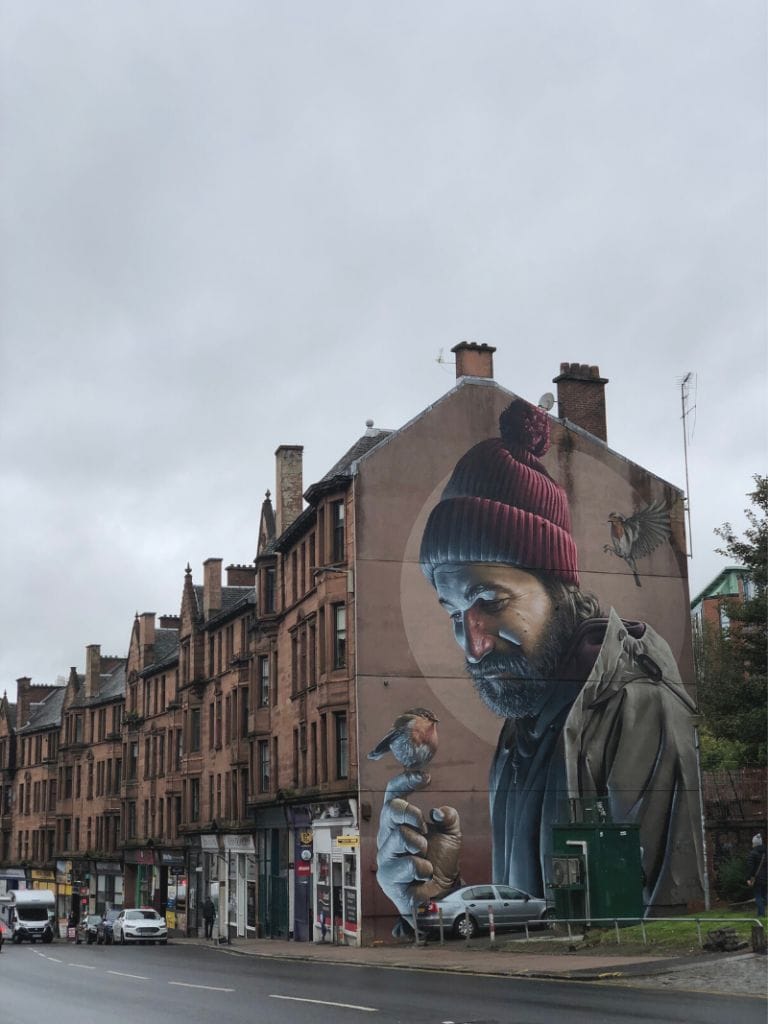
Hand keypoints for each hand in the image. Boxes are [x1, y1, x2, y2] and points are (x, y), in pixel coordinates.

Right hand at [375, 771, 461, 916]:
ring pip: (399, 837)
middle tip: (424, 827)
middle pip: (391, 811)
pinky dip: (423, 868)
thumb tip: (437, 812)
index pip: (393, 795)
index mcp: (398, 823)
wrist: (444, 893)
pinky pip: (406, 866)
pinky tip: (425, 875)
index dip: (405, 782)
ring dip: (419, 844)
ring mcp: (385, 859)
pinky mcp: (388, 879)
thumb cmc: (441, 860)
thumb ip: (448, 817)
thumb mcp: (451, 834)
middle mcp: (387, 838)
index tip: (426, 777)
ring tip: (425, 855)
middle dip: (411, 814)